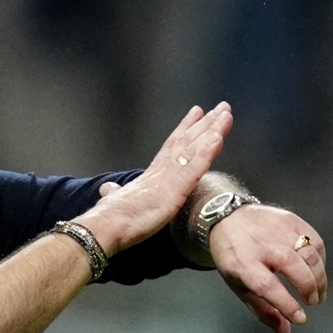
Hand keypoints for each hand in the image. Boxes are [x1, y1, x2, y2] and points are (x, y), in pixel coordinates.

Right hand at [77, 102, 232, 255]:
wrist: (106, 226)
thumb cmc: (110, 216)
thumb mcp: (116, 200)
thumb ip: (114, 192)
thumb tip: (108, 188)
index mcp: (152, 174)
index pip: (172, 145)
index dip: (185, 128)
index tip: (198, 111)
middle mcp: (162, 170)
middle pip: (187, 141)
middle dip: (206, 124)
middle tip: (223, 107)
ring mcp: (169, 179)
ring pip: (194, 149)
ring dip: (212, 131)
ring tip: (226, 114)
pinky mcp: (174, 191)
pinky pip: (194, 169)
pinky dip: (206, 153)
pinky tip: (218, 139)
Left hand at [208, 204, 326, 332]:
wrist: (226, 217)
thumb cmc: (233, 255)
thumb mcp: (238, 285)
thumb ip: (262, 310)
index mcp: (242, 262)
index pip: (267, 286)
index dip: (286, 304)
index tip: (300, 318)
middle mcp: (260, 244)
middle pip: (293, 267)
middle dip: (309, 288)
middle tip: (312, 302)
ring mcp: (276, 229)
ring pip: (308, 253)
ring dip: (320, 277)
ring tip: (318, 292)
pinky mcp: (289, 219)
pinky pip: (314, 240)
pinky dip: (320, 259)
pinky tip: (316, 270)